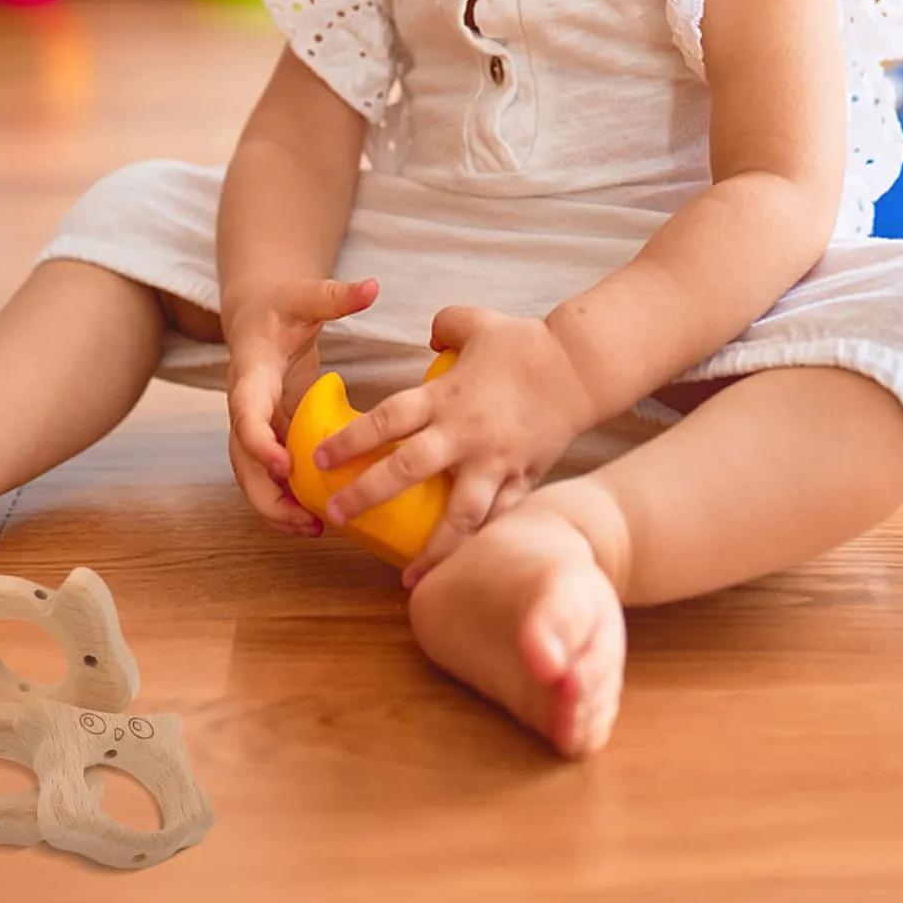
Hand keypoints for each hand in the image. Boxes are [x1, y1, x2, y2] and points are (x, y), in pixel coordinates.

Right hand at [225, 277, 379, 536]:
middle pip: (242, 460)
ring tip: (312, 529)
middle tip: (303, 518)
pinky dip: (286, 499)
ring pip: (252, 476)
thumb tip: (371, 286)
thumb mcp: (305, 296)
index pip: (244, 413)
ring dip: (276, 506)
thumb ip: (334, 295)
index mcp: (250, 375)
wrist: (258, 317)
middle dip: (267, 493)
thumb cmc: (281, 307)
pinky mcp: (270, 437)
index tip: (284, 465)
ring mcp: (255, 426)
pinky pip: (270, 475)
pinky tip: (316, 519)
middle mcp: (244, 407)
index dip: (259, 442)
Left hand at [311, 306, 597, 583]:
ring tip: (409, 579)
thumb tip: (427, 338)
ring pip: (460, 514)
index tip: (319, 460)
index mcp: (446, 397)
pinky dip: (481, 546)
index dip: (351, 440)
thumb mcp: (476, 323)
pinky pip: (500, 520)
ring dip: (433, 549)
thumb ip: (443, 326)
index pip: (387, 419)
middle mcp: (465, 434)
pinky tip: (466, 572)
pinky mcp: (523, 480)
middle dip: (367, 494)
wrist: (582, 368)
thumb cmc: (525, 344)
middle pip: (408, 468)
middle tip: (335, 515)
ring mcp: (495, 462)